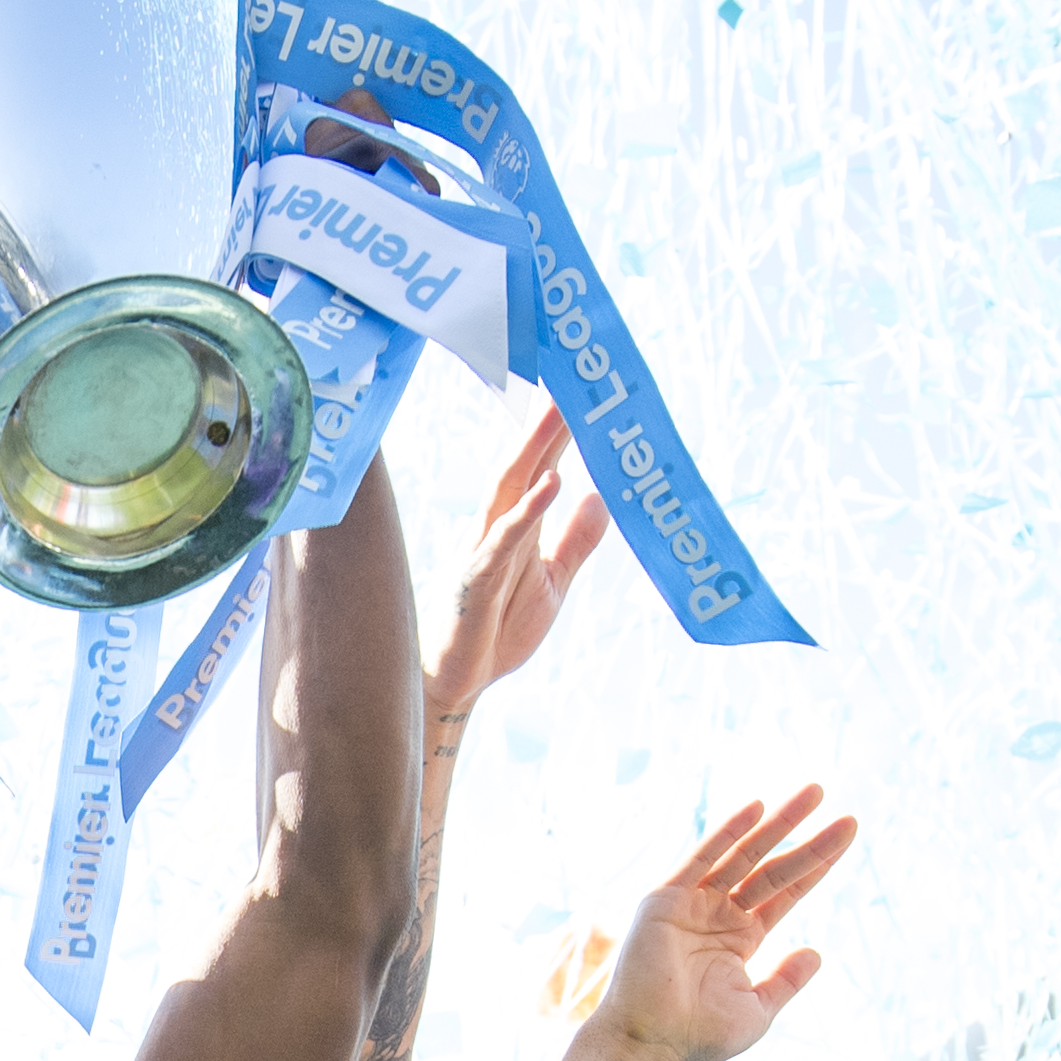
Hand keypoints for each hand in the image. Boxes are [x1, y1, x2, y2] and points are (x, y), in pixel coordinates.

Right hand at [430, 406, 609, 716]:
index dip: (560, 431)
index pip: (541, 467)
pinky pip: (504, 539)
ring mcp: (484, 550)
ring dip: (535, 449)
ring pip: (509, 488)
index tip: (579, 391)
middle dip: (547, 423)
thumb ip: (576, 541)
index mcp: (516, 525)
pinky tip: (551, 484)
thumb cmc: (499, 629)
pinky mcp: (477, 580)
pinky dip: (528, 511)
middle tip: (570, 380)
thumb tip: (600, 495)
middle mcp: (497, 527)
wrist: (460, 680)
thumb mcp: (553, 581)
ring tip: (559, 413)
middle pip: (524, 464)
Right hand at [581, 788, 857, 1060]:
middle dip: (808, 841)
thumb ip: (785, 980)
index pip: (785, 893)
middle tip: (846, 816)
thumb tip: (816, 951)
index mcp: (739, 939)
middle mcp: (718, 915)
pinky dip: (729, 832)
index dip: (816, 866)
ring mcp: (692, 904)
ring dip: (780, 824)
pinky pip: (702, 858)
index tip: (847, 838)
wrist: (649, 1044)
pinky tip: (759, 807)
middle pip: (772, 868)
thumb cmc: (697, 1036)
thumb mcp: (756, 1010)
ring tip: (815, 794)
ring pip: (745, 856)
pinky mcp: (666, 899)